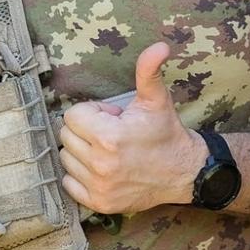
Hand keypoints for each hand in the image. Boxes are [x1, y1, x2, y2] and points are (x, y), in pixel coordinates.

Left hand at [57, 43, 202, 214]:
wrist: (183, 171)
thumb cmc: (165, 132)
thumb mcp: (156, 99)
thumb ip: (148, 70)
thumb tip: (159, 46)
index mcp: (109, 137)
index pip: (73, 115)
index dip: (93, 113)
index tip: (113, 118)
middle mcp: (100, 165)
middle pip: (66, 135)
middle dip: (86, 130)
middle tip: (111, 134)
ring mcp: (98, 187)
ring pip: (66, 158)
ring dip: (81, 152)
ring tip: (107, 151)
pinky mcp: (98, 203)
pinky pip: (68, 183)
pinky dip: (80, 175)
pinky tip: (101, 169)